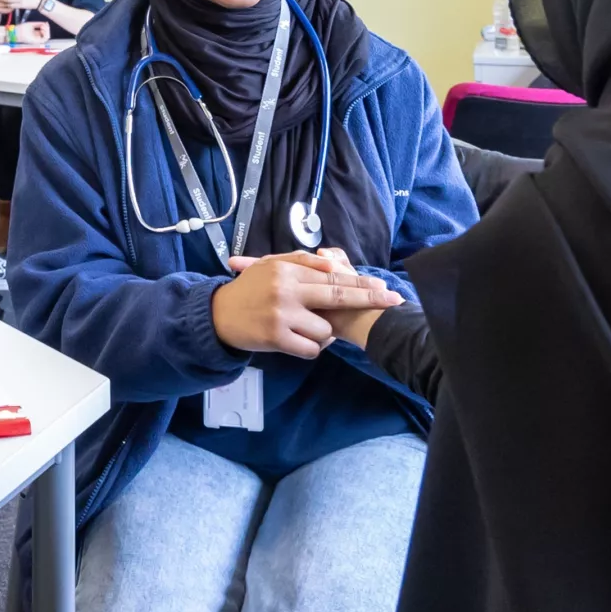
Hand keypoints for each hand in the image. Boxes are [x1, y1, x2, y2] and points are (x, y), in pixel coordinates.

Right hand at [210, 250, 402, 358]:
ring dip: (324, 333)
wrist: (217, 315)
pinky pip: (311, 349)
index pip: (332, 276)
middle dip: (369, 299)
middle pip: (337, 296)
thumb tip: (334, 264)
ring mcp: (282, 315)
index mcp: (287, 270)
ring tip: (306, 328)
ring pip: (325, 330)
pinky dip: (312, 347)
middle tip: (393, 301)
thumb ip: (303, 262)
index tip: (384, 287)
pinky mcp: (276, 338)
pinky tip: (300, 341)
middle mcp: (286, 290)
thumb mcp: (271, 266)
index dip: (361, 282)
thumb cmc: (249, 289)